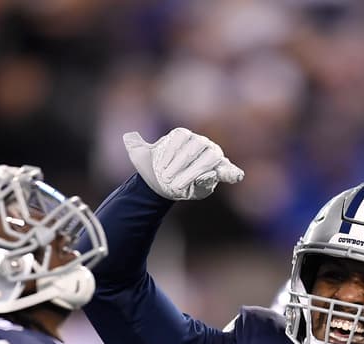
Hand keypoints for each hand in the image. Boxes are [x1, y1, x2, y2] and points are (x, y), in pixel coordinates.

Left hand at [123, 127, 243, 200]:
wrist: (163, 187)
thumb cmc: (156, 170)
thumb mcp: (141, 158)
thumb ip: (135, 146)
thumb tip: (128, 137)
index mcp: (183, 135)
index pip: (179, 137)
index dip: (169, 152)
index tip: (160, 167)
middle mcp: (200, 142)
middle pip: (194, 148)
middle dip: (180, 165)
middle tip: (166, 179)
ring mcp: (212, 156)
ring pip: (207, 160)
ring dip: (192, 173)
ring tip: (178, 186)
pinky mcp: (220, 171)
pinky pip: (227, 170)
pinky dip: (232, 172)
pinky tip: (235, 177)